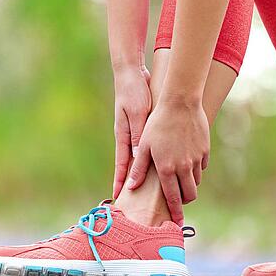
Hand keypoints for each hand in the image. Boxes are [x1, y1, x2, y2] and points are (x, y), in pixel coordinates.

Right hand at [112, 65, 151, 198]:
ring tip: (147, 190)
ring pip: (139, 159)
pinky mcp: (142, 127)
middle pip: (130, 166)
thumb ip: (139, 134)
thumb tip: (138, 155)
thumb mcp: (137, 113)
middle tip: (132, 201)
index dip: (120, 181)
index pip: (122, 164)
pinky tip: (158, 165)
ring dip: (141, 174)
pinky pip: (146, 147)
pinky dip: (150, 158)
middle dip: (130, 183)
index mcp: (124, 136)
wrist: (132, 75)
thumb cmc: (133, 92)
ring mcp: (134, 133)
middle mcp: (128, 137)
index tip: (117, 197)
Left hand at [127, 97, 208, 224]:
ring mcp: (196, 159)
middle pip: (190, 195)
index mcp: (167, 169)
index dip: (175, 212)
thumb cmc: (157, 123)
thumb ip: (139, 168)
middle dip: (184, 200)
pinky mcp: (205, 150)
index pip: (173, 198)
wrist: (180, 103)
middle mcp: (184, 167)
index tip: (178, 224)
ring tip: (179, 177)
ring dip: (189, 184)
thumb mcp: (144, 146)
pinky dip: (195, 168)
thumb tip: (131, 187)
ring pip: (196, 181)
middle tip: (177, 199)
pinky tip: (187, 160)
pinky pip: (202, 166)